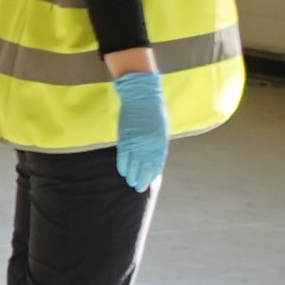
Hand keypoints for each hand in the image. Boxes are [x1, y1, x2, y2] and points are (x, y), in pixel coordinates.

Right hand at [108, 57, 171, 198]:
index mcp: (160, 143)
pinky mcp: (125, 140)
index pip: (157, 164)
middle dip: (142, 180)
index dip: (152, 174)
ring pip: (133, 166)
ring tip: (131, 182)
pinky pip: (123, 158)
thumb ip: (158, 144)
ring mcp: (136, 144)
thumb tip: (154, 157)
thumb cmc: (154, 111)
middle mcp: (149, 146)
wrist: (142, 97)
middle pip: (145, 169)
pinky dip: (123, 166)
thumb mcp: (161, 129)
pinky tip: (123, 172)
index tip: (149, 181)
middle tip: (139, 187)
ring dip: (132, 176)